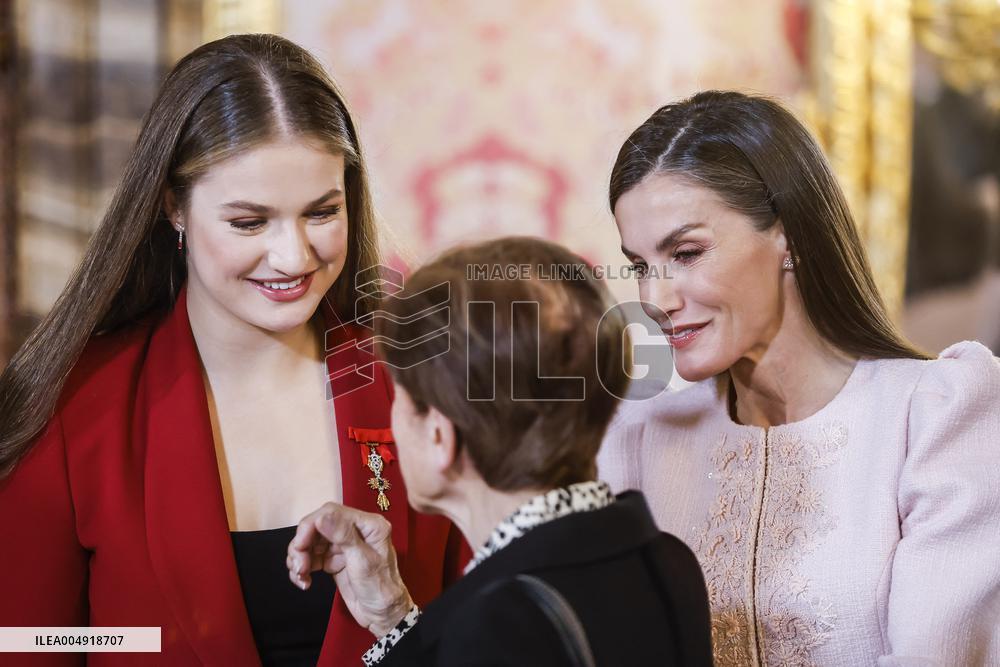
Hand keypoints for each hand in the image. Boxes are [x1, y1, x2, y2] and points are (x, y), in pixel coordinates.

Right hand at [287, 502, 413, 635]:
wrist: (383, 615)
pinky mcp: (334, 560)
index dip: (310, 526)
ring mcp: (343, 545)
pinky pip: (310, 557)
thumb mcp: (363, 562)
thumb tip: (321, 517)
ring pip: (310, 542)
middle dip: (302, 545)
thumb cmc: (380, 588)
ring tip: (301, 577)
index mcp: (368, 524)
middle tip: (299, 567)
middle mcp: (355, 530)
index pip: (331, 512)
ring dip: (299, 558)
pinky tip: (304, 582)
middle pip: (317, 526)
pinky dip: (302, 567)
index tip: (300, 546)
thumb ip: (344, 536)